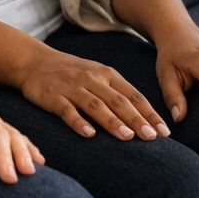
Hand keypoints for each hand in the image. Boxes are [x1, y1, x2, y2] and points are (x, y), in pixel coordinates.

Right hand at [19, 48, 166, 140]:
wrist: (34, 60)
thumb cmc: (72, 73)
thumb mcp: (97, 75)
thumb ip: (117, 93)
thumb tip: (144, 119)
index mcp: (106, 74)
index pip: (132, 95)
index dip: (149, 113)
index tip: (165, 131)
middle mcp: (91, 79)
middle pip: (118, 101)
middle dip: (136, 119)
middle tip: (152, 137)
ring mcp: (72, 87)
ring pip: (95, 105)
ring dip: (112, 121)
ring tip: (127, 137)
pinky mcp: (52, 95)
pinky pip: (67, 110)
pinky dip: (78, 121)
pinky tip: (88, 134)